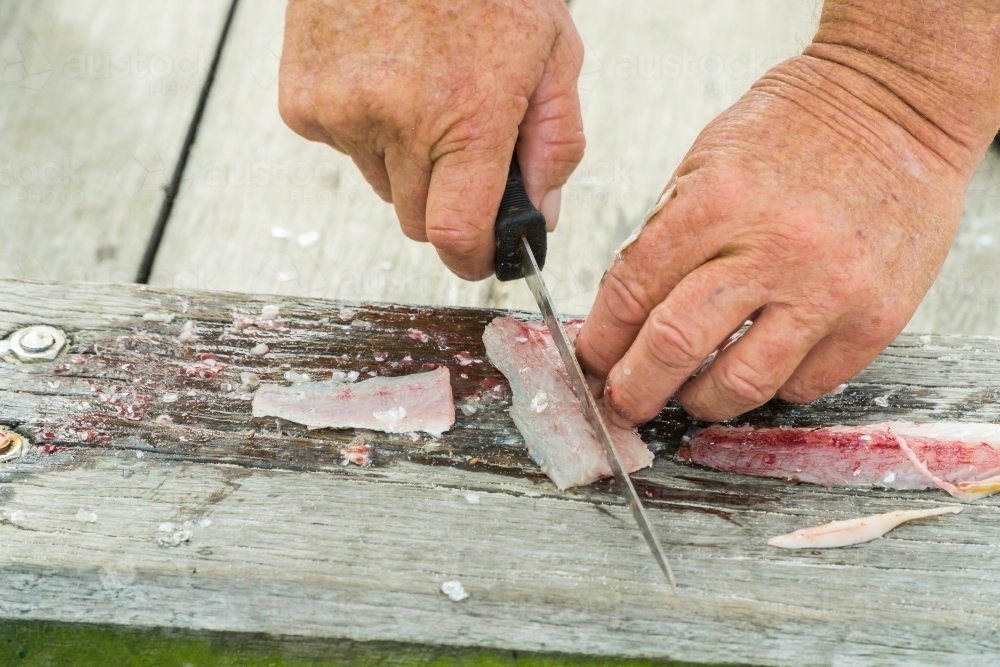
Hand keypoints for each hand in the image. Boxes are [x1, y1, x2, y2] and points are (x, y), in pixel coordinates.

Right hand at [278, 0, 585, 278]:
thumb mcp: (552, 51)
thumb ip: (554, 143)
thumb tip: (540, 214)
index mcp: (466, 113)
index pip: (454, 235)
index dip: (471, 260)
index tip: (480, 259)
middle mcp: (397, 120)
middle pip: (417, 222)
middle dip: (445, 200)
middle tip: (460, 141)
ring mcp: (342, 112)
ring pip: (382, 186)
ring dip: (405, 160)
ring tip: (421, 90)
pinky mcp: (303, 101)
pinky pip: (343, 149)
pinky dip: (365, 129)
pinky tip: (383, 76)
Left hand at [576, 49, 990, 423]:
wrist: (897, 105)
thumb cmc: (797, 127)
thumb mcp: (706, 160)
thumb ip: (666, 237)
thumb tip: (624, 315)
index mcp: (716, 202)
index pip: (632, 293)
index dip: (601, 340)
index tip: (593, 360)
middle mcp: (772, 250)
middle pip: (675, 348)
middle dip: (635, 389)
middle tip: (625, 402)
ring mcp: (828, 290)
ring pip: (740, 384)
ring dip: (700, 400)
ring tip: (690, 392)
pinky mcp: (876, 319)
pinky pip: (803, 385)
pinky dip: (769, 387)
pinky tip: (756, 367)